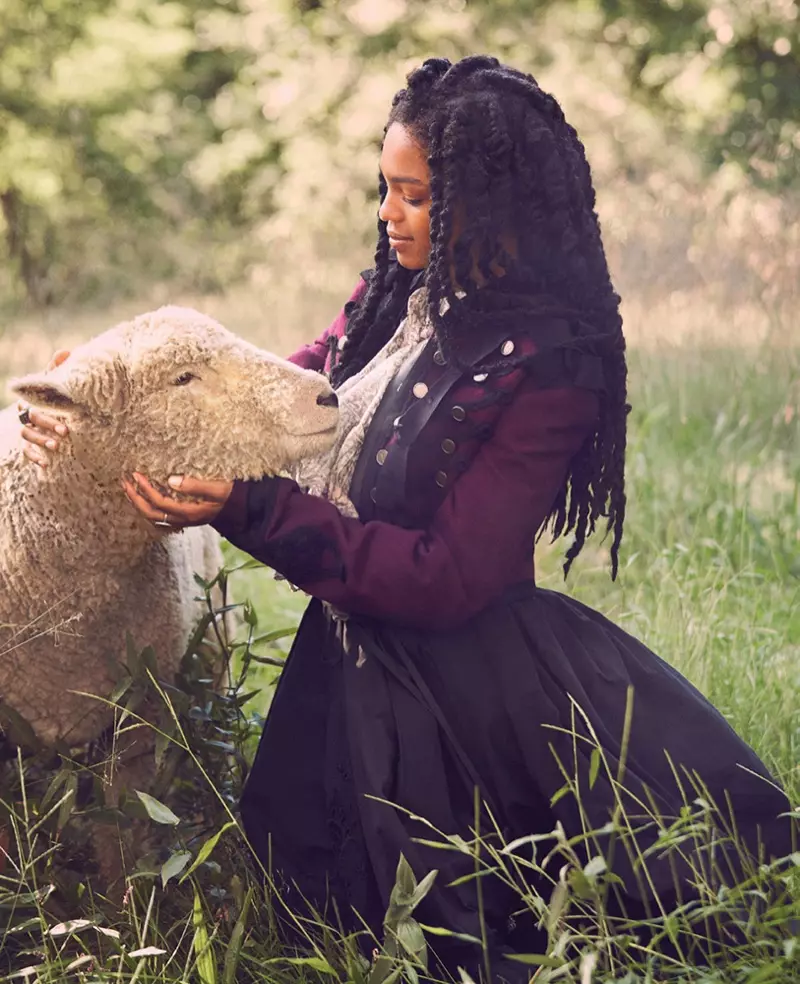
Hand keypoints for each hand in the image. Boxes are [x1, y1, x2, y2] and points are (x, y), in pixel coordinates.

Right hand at [19, 350, 70, 467]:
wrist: (52, 414)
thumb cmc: (53, 397)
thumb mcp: (54, 384)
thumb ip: (57, 370)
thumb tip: (66, 351)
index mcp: (31, 399)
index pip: (32, 405)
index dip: (46, 414)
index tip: (65, 423)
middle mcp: (25, 414)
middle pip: (30, 420)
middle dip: (47, 426)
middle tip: (65, 433)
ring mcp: (25, 430)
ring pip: (26, 435)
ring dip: (40, 441)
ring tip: (56, 447)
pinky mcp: (27, 444)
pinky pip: (25, 452)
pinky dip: (34, 458)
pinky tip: (46, 464)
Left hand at [122, 473, 233, 529]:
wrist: (244, 511)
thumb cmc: (233, 497)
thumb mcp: (218, 488)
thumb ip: (196, 485)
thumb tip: (171, 480)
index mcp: (190, 512)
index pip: (160, 502)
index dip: (146, 489)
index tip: (136, 474)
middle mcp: (183, 519)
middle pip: (151, 513)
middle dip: (135, 498)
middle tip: (124, 481)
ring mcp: (183, 521)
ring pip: (153, 517)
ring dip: (139, 504)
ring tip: (129, 489)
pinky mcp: (184, 518)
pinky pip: (160, 517)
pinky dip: (148, 508)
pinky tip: (144, 499)